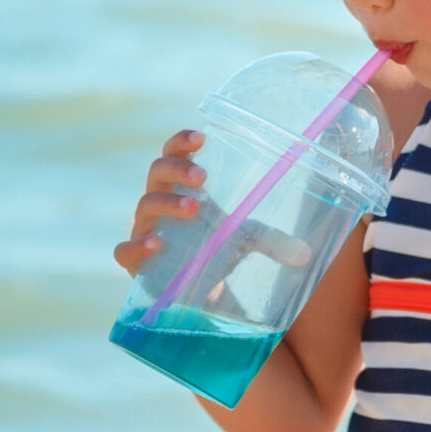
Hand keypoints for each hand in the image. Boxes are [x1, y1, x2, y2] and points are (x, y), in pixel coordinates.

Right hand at [113, 130, 309, 307]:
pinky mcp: (135, 263)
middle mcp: (159, 205)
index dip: (181, 143)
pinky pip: (125, 250)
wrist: (196, 294)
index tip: (201, 138)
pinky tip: (157, 244)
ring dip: (168, 202)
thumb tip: (305, 253)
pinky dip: (137, 245)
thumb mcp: (244, 240)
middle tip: (202, 175)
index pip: (173, 154)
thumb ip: (272, 241)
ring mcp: (144, 232)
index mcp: (181, 189)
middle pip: (156, 173)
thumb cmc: (214, 251)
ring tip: (195, 207)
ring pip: (145, 206)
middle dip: (177, 168)